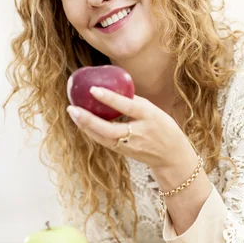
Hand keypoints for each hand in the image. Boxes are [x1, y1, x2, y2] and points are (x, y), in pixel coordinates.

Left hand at [66, 86, 191, 169]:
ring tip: (73, 112)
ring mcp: (129, 145)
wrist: (171, 156)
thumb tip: (114, 86)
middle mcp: (138, 133)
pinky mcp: (123, 152)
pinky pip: (104, 141)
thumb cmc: (162, 127)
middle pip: (109, 129)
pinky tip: (81, 122)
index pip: (127, 107)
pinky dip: (91, 132)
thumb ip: (134, 101)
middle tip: (73, 108)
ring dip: (85, 126)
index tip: (93, 89)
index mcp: (148, 117)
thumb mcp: (153, 110)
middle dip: (89, 119)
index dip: (110, 98)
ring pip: (103, 138)